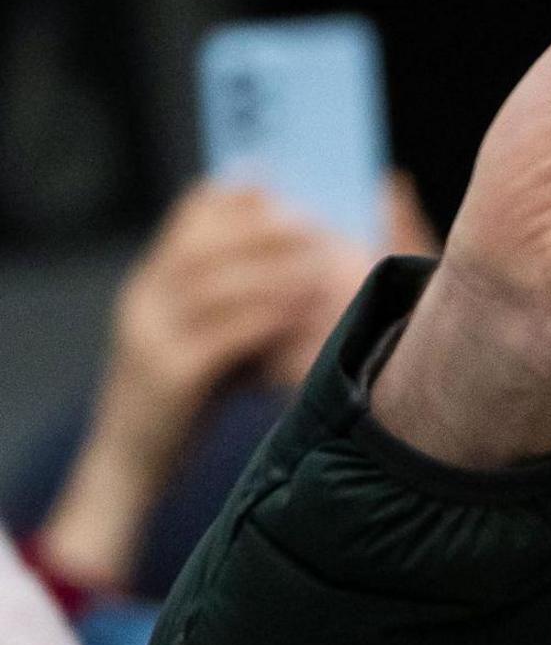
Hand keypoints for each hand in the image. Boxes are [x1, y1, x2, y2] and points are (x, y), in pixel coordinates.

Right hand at [34, 183, 362, 589]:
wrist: (133, 463)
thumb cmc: (186, 399)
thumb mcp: (200, 338)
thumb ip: (234, 300)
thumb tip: (298, 263)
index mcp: (152, 283)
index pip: (187, 220)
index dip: (234, 196)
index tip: (280, 181)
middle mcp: (145, 300)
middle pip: (204, 244)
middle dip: (262, 228)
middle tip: (315, 219)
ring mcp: (151, 337)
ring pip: (214, 284)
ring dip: (272, 269)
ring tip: (322, 258)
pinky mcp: (169, 377)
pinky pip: (221, 336)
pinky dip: (265, 319)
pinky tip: (303, 311)